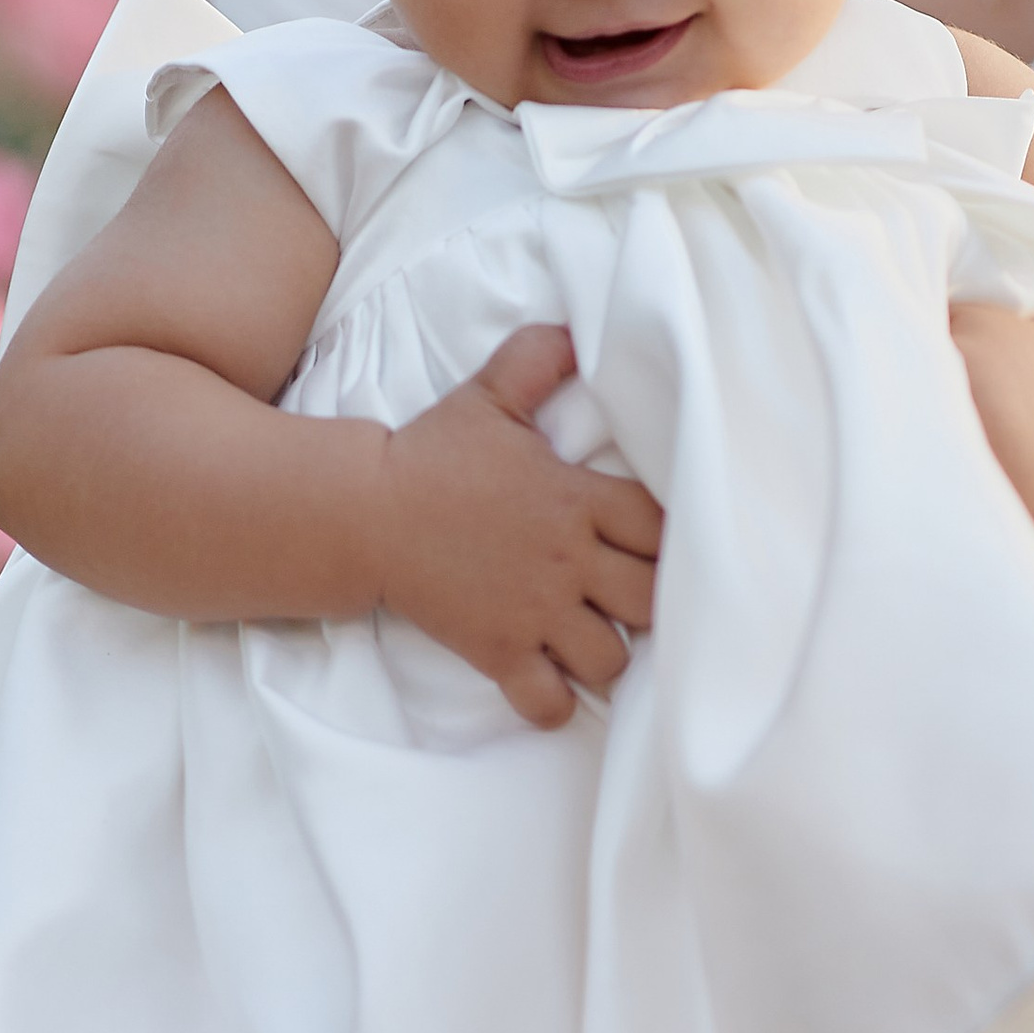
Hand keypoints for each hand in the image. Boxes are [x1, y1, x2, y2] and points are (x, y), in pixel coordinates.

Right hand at [369, 327, 662, 729]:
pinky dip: (556, 704)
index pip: (662, 527)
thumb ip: (538, 360)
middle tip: (629, 599)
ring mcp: (534, 611)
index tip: (652, 544)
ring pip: (610, 659)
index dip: (669, 540)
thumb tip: (577, 328)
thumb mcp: (488, 396)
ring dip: (608, 656)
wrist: (364, 511)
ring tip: (590, 641)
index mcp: (575, 498)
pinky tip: (551, 683)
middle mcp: (567, 560)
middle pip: (653, 601)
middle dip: (652, 604)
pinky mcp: (497, 651)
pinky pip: (549, 702)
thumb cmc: (431, 455)